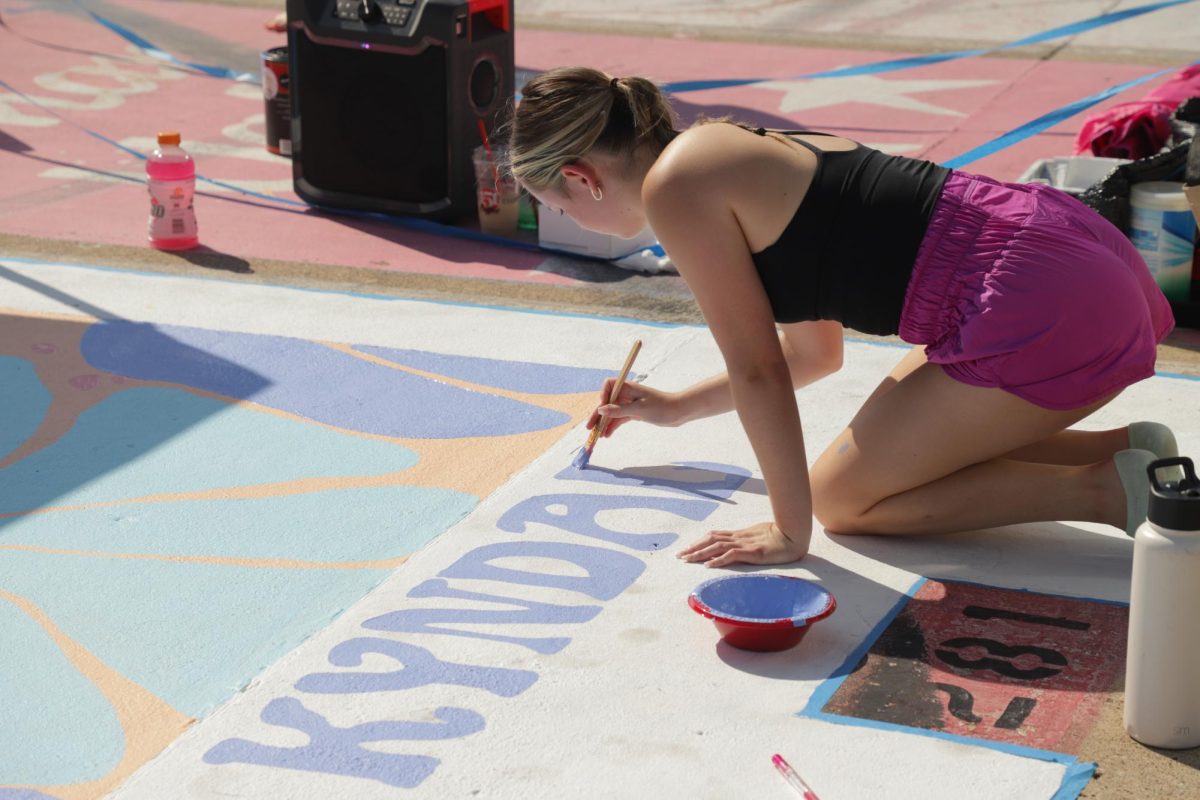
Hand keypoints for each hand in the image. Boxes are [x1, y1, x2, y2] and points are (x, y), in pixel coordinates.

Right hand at [587, 378, 682, 436]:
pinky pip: (620, 418)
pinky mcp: (635, 413)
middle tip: (589, 428)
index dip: (603, 395)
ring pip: (613, 412)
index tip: (602, 408)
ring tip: (598, 435)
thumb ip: (619, 410)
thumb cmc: (662, 407)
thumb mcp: (639, 410)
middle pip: (607, 402)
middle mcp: (628, 394)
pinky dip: (613, 426)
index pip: (609, 385)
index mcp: (629, 387)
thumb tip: (601, 410)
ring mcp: (630, 404)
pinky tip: (608, 435)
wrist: (679, 412)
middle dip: (598, 414)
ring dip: (605, 423)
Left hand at [676, 521, 808, 567]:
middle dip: (693, 547)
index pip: (714, 536)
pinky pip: (732, 555)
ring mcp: (745, 544)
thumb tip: (738, 549)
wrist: (794, 535)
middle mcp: (739, 538)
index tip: (687, 549)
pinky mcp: (753, 552)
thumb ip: (748, 542)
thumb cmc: (780, 536)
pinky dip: (718, 560)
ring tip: (687, 560)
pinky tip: (708, 565)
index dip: (699, 541)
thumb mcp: (759, 538)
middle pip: (710, 539)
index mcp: (740, 534)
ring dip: (700, 553)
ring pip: (716, 546)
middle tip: (679, 556)